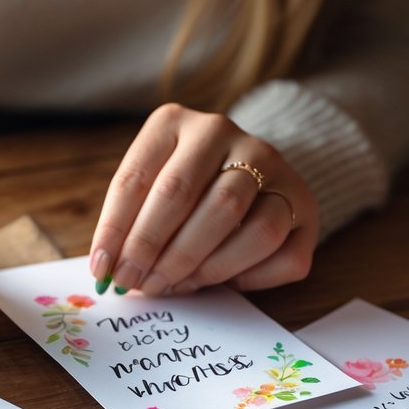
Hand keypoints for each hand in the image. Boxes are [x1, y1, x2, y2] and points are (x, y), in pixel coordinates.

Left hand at [90, 103, 316, 295]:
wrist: (253, 175)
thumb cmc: (185, 193)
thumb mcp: (148, 193)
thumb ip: (129, 225)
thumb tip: (106, 272)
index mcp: (174, 122)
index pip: (136, 179)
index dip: (115, 231)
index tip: (103, 271)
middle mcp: (224, 133)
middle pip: (182, 195)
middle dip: (152, 250)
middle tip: (137, 284)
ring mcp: (272, 165)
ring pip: (239, 224)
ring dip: (203, 267)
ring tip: (176, 286)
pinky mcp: (305, 202)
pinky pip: (282, 251)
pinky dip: (251, 276)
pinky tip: (226, 281)